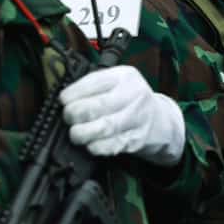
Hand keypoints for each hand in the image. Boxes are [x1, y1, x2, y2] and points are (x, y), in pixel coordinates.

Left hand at [59, 65, 183, 165]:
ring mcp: (136, 119)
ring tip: (75, 133)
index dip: (74, 92)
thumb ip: (94, 86)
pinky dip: (96, 146)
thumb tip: (65, 98)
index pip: (95, 82)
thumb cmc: (130, 99)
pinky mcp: (135, 139)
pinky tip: (90, 144)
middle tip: (68, 117)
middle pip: (99, 105)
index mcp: (124, 77)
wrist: (160, 120)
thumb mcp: (117, 82)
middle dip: (76, 113)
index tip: (63, 99)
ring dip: (83, 132)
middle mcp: (133, 96)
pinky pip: (112, 145)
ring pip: (105, 127)